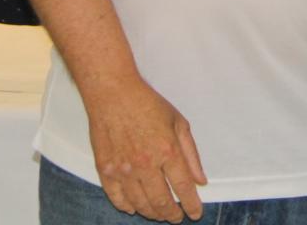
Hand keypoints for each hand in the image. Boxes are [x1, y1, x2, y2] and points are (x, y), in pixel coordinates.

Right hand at [84, 77, 206, 221]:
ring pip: (140, 204)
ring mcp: (124, 169)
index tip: (195, 213)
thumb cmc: (147, 104)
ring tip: (159, 214)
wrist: (113, 94)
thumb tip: (200, 180)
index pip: (183, 188)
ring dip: (152, 213)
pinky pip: (116, 198)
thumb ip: (191, 155)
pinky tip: (134, 207)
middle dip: (171, 215)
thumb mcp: (179, 123)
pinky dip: (127, 206)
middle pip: (161, 201)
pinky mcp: (106, 169)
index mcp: (168, 151)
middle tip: (176, 218)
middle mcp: (146, 164)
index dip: (191, 205)